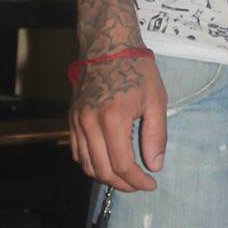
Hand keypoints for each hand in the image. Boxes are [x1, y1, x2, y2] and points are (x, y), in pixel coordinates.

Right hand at [69, 54, 167, 191]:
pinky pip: (77, 151)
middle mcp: (90, 123)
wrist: (108, 44)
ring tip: (126, 176)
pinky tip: (108, 161)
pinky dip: (91, 163)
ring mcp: (77, 121)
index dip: (137, 181)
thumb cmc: (136, 68)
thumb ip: (156, 135)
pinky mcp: (72, 118)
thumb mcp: (156, 99)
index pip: (122, 165)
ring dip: (106, 176)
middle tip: (141, 184)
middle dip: (123, 184)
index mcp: (113, 118)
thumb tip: (154, 165)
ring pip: (87, 164)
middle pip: (102, 170)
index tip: (152, 183)